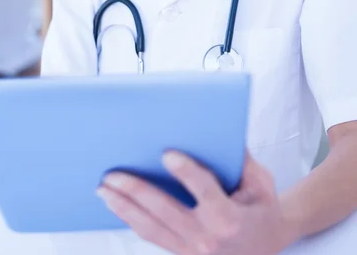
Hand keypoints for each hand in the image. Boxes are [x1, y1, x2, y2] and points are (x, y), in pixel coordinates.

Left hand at [96, 151, 296, 254]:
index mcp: (229, 218)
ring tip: (104, 190)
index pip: (203, 190)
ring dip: (124, 208)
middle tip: (113, 174)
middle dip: (136, 191)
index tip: (166, 154)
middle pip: (164, 211)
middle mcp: (207, 238)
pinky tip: (117, 206)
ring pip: (151, 227)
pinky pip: (152, 237)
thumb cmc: (262, 211)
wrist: (266, 247)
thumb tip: (218, 130)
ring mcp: (192, 251)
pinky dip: (132, 220)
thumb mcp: (262, 184)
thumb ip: (241, 159)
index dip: (186, 172)